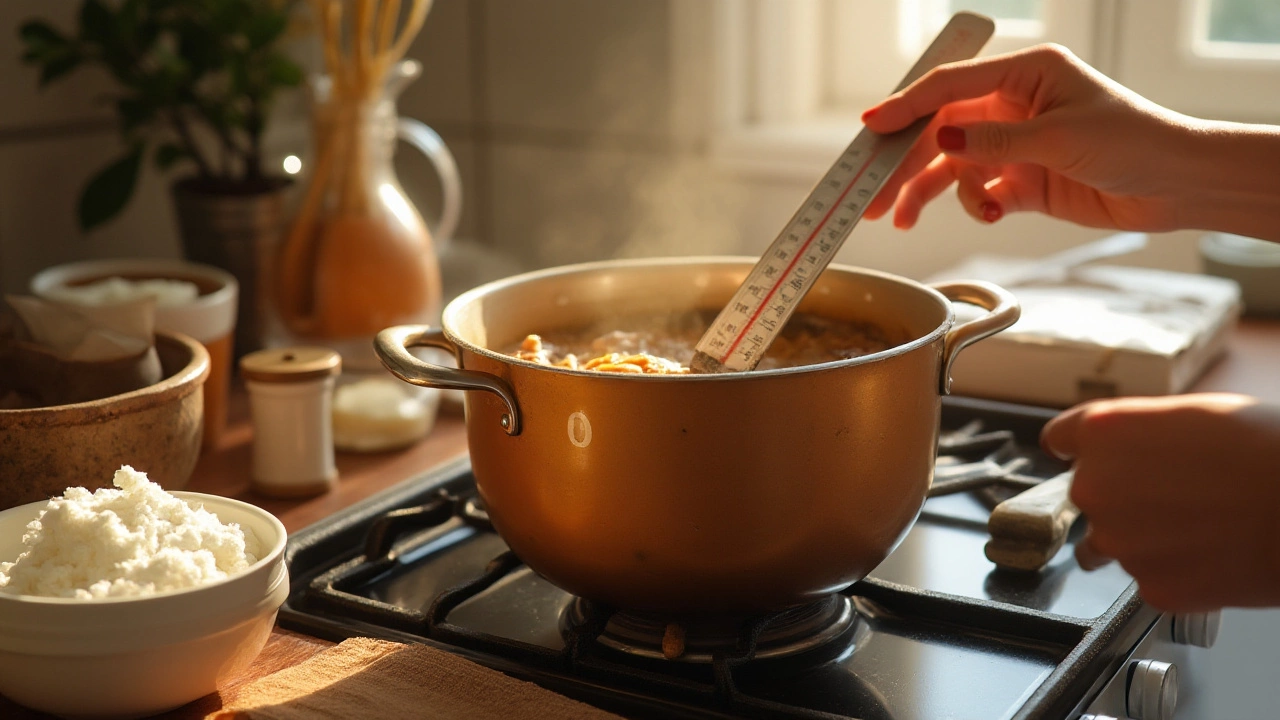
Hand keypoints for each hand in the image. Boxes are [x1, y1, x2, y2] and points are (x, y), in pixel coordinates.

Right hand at [859, 44, 1195, 231]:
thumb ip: (994, 141)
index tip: (870, 128)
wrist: (1177, 185)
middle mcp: (1013, 106)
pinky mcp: (1023, 181)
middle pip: (939, 132)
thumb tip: (942, 139)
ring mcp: (1015, 145)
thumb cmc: (1135, 140)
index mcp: (1023, 74)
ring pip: (952, 167)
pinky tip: (986, 213)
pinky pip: (979, 193)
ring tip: (902, 219)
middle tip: (871, 194)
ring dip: (928, 193)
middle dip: (904, 164)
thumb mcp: (1058, 137)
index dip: (905, 107)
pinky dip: (974, 206)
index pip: (949, 87)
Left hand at [1041, 393, 1279, 611]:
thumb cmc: (1265, 450)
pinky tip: (1208, 553)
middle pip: (1087, 496)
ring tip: (1188, 529)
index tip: (1075, 456)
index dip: (1076, 449)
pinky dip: (1171, 571)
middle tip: (1168, 497)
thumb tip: (1132, 448)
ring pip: (1107, 544)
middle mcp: (1095, 486)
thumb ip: (1142, 432)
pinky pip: (1147, 578)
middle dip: (1118, 497)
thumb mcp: (1194, 414)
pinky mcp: (1149, 586)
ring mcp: (1118, 541)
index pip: (1061, 440)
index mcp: (1102, 432)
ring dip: (1134, 538)